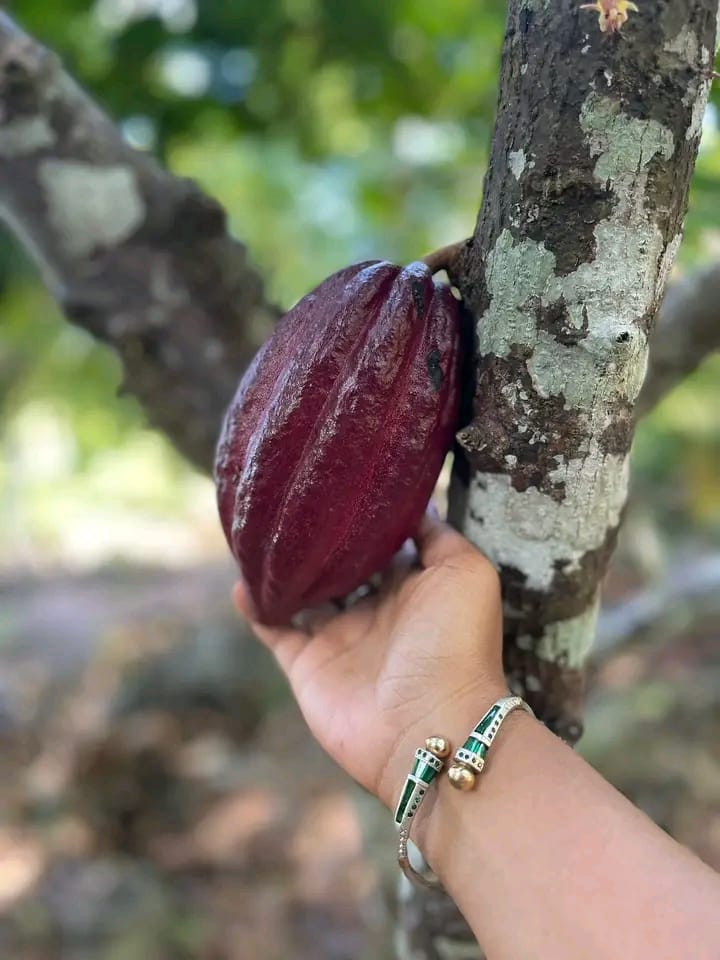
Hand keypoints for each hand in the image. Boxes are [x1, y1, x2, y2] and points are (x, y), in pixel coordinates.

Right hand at [233, 515, 506, 808]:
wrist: (430, 727)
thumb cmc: (457, 644)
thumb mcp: (466, 572)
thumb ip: (438, 536)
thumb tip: (414, 505)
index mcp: (410, 587)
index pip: (379, 544)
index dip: (359, 519)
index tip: (335, 484)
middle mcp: (372, 609)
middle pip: (337, 566)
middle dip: (317, 540)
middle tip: (290, 503)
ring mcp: (337, 638)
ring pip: (301, 593)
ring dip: (281, 568)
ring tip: (257, 533)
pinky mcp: (307, 664)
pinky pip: (273, 628)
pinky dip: (254, 605)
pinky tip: (241, 579)